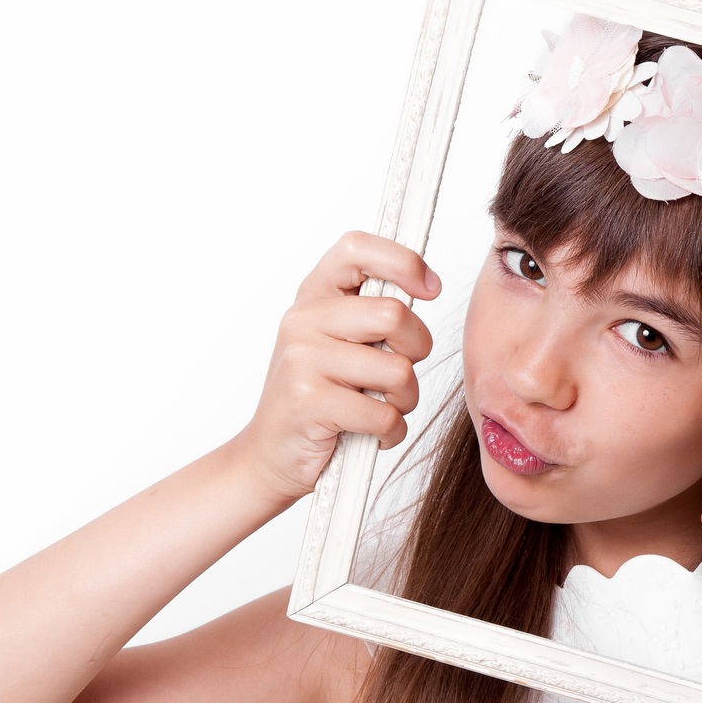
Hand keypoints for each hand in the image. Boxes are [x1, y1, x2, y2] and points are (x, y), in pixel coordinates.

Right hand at [226, 230, 441, 505]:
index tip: (429, 289)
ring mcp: (302, 360)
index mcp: (314, 295)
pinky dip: (390, 432)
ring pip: (397, 371)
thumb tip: (425, 286)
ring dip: (404, 400)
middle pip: (394, 315)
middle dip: (416, 350)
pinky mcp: (309, 403)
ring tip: (379, 407)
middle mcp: (303, 320)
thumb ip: (374, 313)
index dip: (403, 262)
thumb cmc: (319, 397)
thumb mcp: (341, 342)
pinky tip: (370, 433)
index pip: (357, 248)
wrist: (272, 453)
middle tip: (399, 372)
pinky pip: (384, 415)